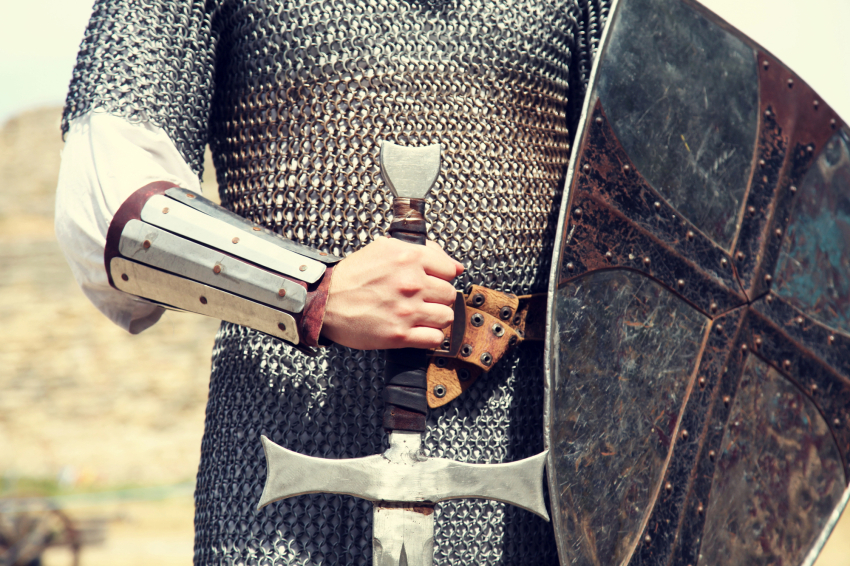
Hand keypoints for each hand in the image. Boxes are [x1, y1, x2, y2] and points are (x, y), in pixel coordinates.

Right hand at [321, 237, 463, 349]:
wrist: (324, 301)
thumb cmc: (352, 276)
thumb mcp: (384, 249)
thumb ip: (423, 251)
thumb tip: (455, 265)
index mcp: (408, 258)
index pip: (449, 270)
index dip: (442, 277)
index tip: (433, 282)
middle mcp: (410, 283)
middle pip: (449, 294)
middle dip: (438, 298)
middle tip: (424, 300)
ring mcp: (406, 310)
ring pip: (446, 317)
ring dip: (436, 318)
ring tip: (421, 316)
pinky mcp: (399, 335)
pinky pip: (435, 338)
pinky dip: (430, 337)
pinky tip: (419, 331)